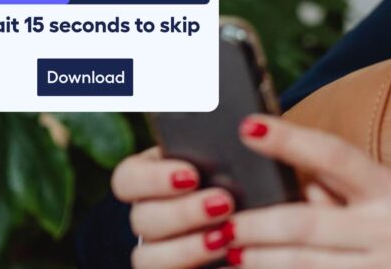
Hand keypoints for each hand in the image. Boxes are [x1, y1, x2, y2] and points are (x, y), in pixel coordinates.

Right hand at [111, 146, 237, 267]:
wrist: (262, 219)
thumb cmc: (248, 177)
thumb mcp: (237, 158)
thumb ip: (225, 149)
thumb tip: (239, 135)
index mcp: (152, 175)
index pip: (128, 177)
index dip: (153, 178)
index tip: (191, 175)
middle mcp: (148, 213)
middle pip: (142, 218)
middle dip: (183, 212)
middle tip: (224, 203)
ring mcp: (156, 248)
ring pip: (147, 257)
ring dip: (187, 247)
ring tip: (226, 236)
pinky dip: (194, 265)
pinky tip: (226, 255)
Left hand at [226, 114, 390, 267]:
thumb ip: (354, 195)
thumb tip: (297, 180)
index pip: (335, 156)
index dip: (289, 140)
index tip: (248, 127)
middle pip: (305, 223)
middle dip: (254, 225)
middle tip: (221, 224)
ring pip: (302, 266)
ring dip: (260, 262)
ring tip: (231, 255)